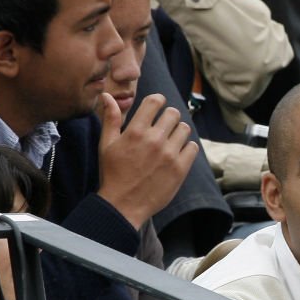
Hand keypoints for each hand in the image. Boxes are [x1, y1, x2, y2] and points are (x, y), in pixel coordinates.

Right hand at [97, 93, 198, 228]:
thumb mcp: (106, 145)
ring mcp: (169, 154)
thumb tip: (106, 94)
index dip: (158, 101)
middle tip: (164, 126)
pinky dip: (187, 148)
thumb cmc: (113, 174)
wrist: (123, 205)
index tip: (158, 106)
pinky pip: (193, 147)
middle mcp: (154, 140)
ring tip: (170, 141)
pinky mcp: (180, 168)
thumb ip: (110, 118)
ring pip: (184, 129)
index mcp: (135, 131)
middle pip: (173, 113)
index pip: (155, 101)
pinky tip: (177, 153)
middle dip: (168, 117)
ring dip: (178, 132)